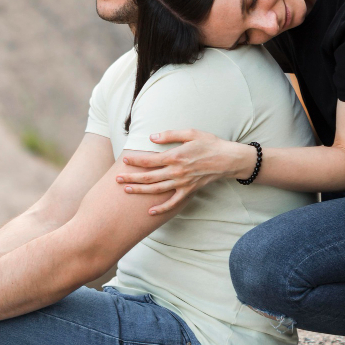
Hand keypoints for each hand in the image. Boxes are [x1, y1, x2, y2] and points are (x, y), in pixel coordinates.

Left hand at [117, 129, 240, 214]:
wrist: (228, 159)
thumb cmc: (210, 144)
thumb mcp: (191, 133)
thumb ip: (170, 135)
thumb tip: (151, 137)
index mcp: (175, 156)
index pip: (150, 160)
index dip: (135, 160)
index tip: (124, 160)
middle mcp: (176, 172)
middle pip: (149, 177)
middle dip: (131, 178)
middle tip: (116, 178)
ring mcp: (182, 183)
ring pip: (157, 190)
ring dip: (140, 191)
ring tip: (126, 190)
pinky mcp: (189, 191)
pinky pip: (173, 202)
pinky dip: (162, 208)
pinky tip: (150, 212)